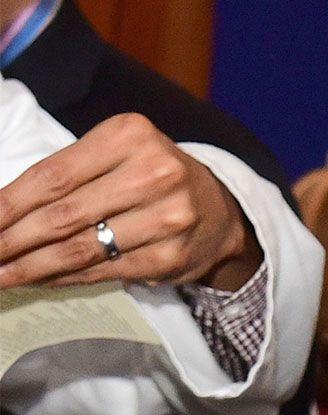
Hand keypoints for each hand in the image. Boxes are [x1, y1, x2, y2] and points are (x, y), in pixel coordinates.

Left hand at [0, 112, 262, 291]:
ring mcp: (168, 218)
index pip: (54, 175)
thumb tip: (4, 211)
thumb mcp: (115, 154)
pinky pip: (104, 271)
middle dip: (13, 239)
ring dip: (32, 266)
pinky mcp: (172, 256)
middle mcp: (154, 174)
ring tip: (2, 274)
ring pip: (80, 248)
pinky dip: (65, 277)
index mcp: (130, 136)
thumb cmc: (150, 176)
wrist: (219, 210)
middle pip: (63, 214)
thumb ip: (68, 173)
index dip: (10, 203)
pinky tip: (41, 279)